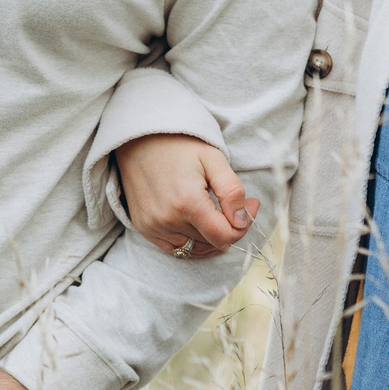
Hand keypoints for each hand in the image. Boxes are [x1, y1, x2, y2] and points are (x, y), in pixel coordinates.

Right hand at [114, 132, 257, 260]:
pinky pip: (175, 249)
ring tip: (213, 213)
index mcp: (187, 203)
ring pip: (195, 249)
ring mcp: (153, 226)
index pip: (225, 237)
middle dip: (229, 227)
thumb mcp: (214, 159)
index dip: (244, 226)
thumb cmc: (179, 146)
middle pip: (212, 243)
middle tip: (234, 205)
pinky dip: (190, 241)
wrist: (138, 140)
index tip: (250, 206)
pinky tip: (195, 222)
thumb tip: (243, 221)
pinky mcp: (144, 228)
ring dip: (210, 237)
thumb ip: (232, 192)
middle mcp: (167, 220)